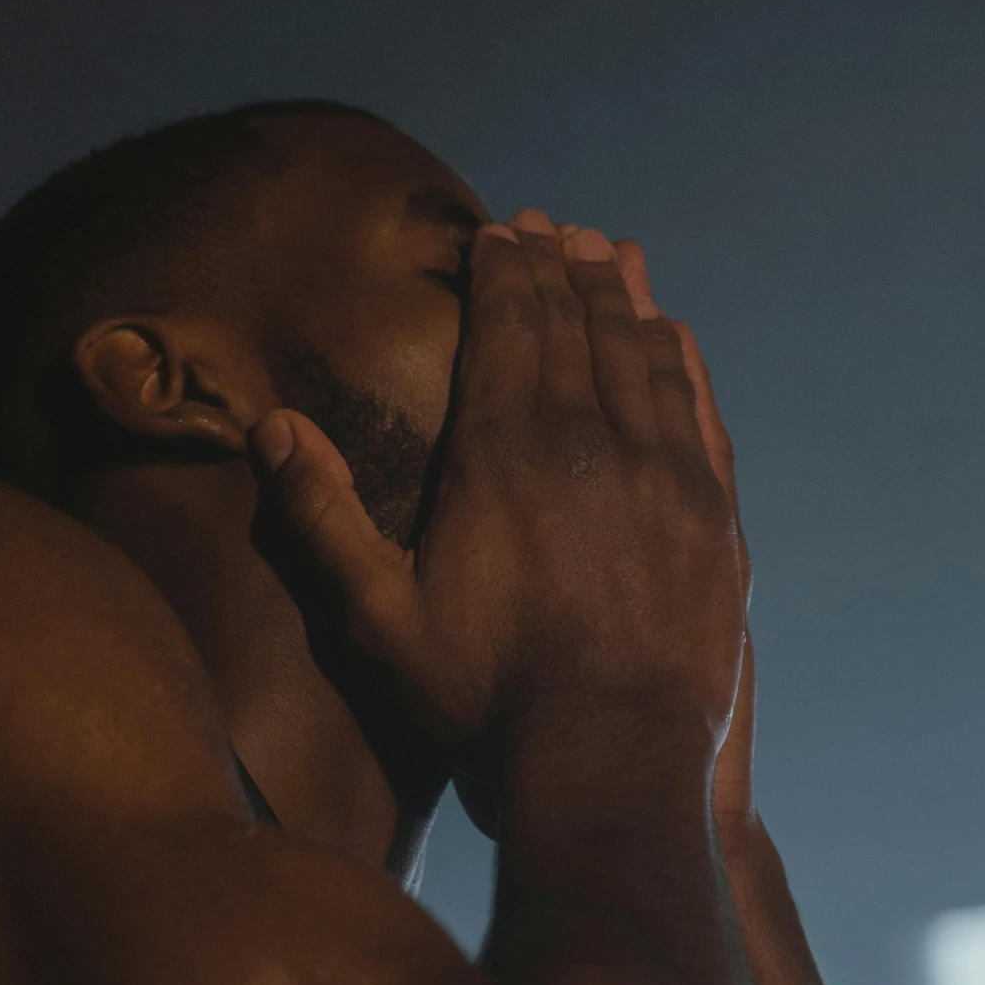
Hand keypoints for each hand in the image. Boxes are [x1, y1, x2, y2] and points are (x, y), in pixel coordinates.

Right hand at [249, 218, 745, 766]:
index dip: (503, 268)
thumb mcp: (376, 619)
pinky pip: (700, 408)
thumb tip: (271, 425)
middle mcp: (592, 439)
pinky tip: (673, 334)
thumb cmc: (483, 699)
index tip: (497, 230)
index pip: (510, 322)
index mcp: (505, 449)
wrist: (610, 760)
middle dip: (557, 264)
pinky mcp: (714, 514)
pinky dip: (684, 359)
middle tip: (546, 224)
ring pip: (644, 352)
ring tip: (607, 251)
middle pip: (577, 321)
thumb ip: (322, 518)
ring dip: (622, 294)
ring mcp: (665, 472)